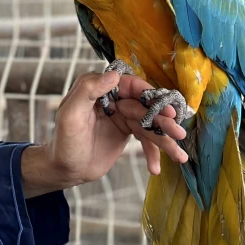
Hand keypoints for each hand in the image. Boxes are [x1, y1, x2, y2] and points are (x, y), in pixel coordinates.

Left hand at [20, 68, 188, 197]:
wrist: (65, 168)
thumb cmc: (64, 140)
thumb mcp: (70, 114)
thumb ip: (87, 91)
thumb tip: (113, 74)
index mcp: (99, 89)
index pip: (129, 86)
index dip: (149, 95)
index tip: (166, 107)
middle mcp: (113, 99)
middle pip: (144, 106)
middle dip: (163, 120)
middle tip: (178, 132)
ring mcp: (122, 116)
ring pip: (149, 124)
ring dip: (165, 140)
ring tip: (180, 156)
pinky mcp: (127, 133)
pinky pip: (146, 140)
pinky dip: (153, 154)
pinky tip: (156, 169)